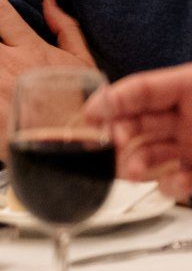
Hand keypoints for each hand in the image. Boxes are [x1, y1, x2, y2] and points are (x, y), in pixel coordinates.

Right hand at [85, 62, 191, 199]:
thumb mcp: (190, 84)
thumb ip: (146, 91)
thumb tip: (103, 100)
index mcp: (185, 89)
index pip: (140, 90)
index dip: (112, 100)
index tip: (88, 115)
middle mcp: (185, 117)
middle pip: (138, 124)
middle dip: (119, 136)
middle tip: (110, 146)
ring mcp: (190, 145)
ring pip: (151, 154)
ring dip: (136, 164)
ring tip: (132, 172)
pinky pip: (174, 180)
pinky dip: (169, 185)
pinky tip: (174, 183)